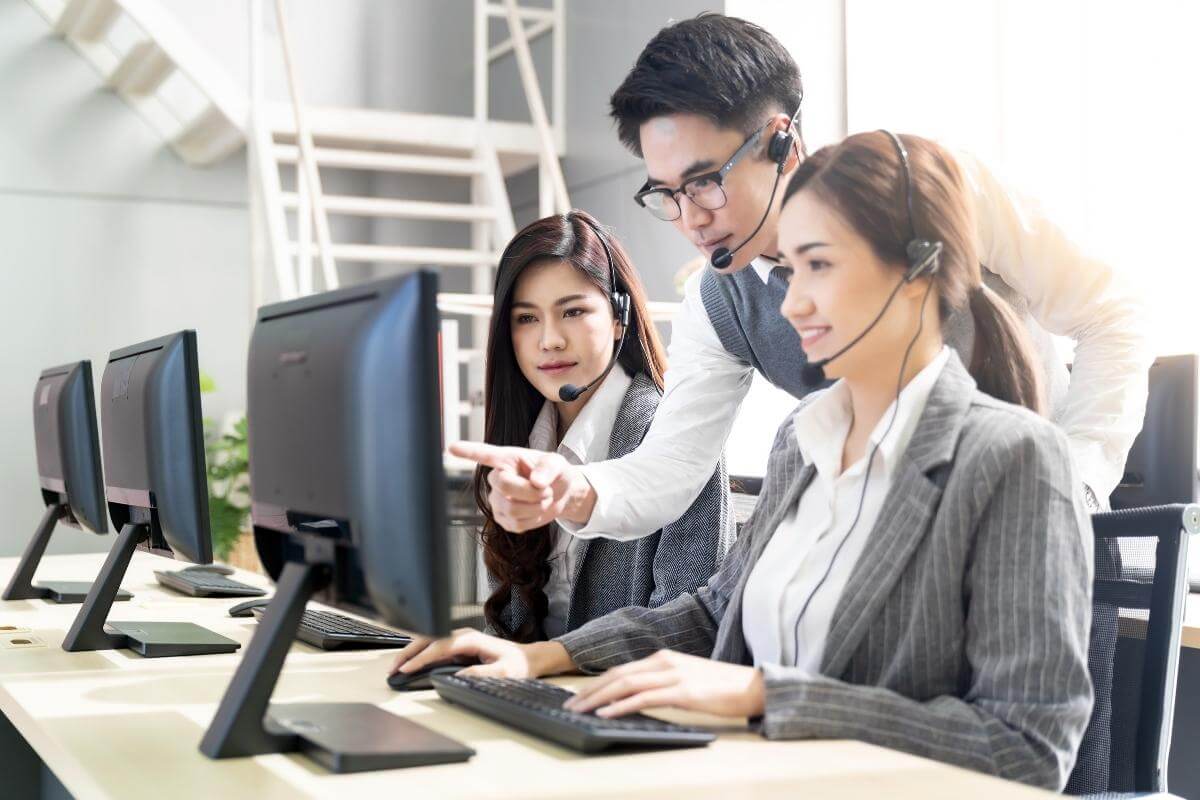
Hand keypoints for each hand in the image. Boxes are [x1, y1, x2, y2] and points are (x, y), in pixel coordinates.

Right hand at [389, 628, 573, 679]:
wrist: (529, 658)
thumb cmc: (519, 664)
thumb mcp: (505, 672)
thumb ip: (482, 674)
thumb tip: (460, 676)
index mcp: (471, 639)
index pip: (439, 647)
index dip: (420, 659)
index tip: (407, 669)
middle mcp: (463, 635)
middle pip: (429, 640)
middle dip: (408, 653)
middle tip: (393, 669)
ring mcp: (460, 639)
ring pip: (429, 642)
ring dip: (411, 652)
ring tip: (396, 667)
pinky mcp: (460, 646)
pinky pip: (435, 647)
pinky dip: (420, 654)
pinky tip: (411, 663)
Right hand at [449, 441, 595, 531]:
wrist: (560, 494)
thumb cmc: (554, 473)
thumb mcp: (557, 464)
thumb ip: (548, 468)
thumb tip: (536, 482)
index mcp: (506, 459)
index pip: (483, 454)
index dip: (467, 452)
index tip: (451, 447)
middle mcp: (496, 478)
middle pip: (505, 486)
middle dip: (532, 492)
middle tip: (547, 490)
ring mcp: (497, 500)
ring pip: (512, 508)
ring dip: (537, 506)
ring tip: (544, 498)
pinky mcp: (503, 519)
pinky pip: (517, 523)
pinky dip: (535, 519)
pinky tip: (537, 510)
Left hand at [562, 650, 764, 718]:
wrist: (753, 686)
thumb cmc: (720, 687)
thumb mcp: (685, 679)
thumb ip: (661, 683)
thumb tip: (634, 697)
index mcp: (663, 658)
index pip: (620, 669)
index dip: (596, 683)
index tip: (577, 697)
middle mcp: (664, 662)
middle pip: (617, 675)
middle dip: (589, 691)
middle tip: (569, 706)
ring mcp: (674, 675)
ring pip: (625, 684)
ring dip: (598, 699)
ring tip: (579, 711)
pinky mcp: (683, 692)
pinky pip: (644, 698)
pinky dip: (621, 705)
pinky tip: (606, 713)